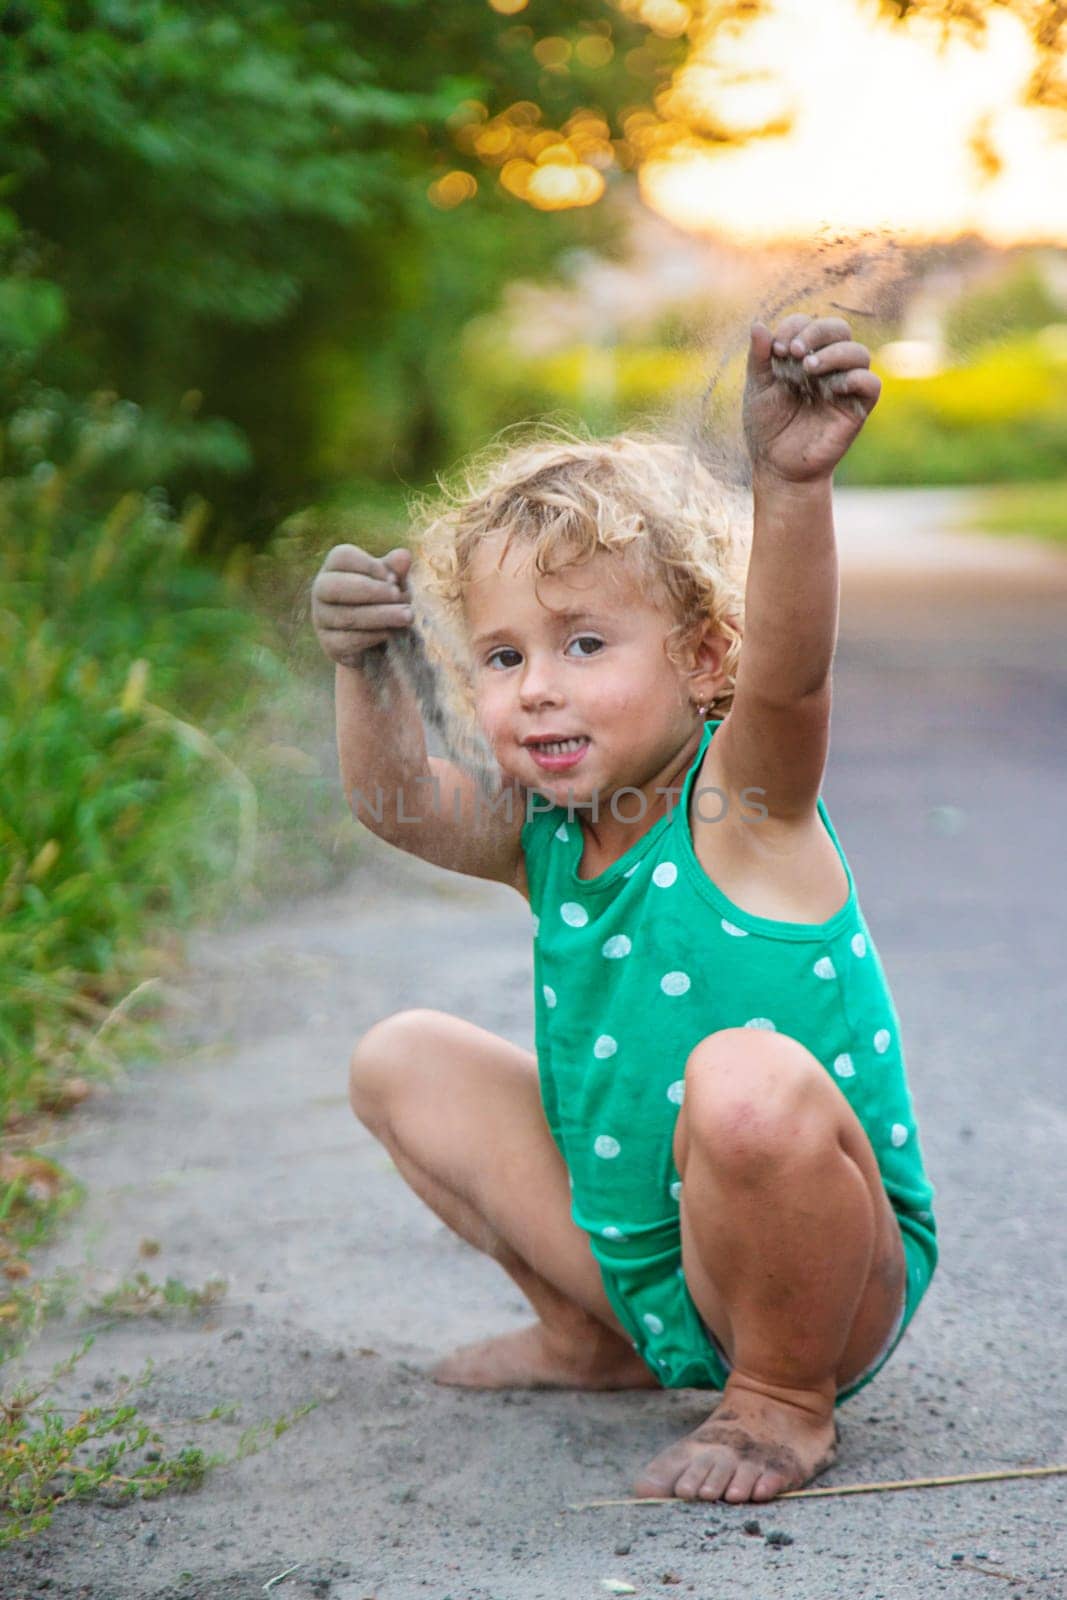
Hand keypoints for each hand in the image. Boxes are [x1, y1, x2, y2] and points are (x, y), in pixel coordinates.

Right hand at [311, 544, 413, 666]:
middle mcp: (321, 590)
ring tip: (407, 616)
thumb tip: (404, 555)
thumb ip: (396, 570)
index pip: (342, 557)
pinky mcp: (329, 644)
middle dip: (371, 591)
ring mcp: (321, 618)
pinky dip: (372, 636)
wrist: (378, 640)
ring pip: (346, 616)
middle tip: (398, 595)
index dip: (369, 565)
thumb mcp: (393, 583)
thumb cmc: (384, 600)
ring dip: (381, 615)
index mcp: (334, 567)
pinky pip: (347, 640)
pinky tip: (390, 633)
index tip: (393, 578)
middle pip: (335, 586)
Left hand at [742, 315, 880, 483]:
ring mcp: (844, 386)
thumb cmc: (767, 427)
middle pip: (839, 329)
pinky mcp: (857, 408)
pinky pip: (871, 383)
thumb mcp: (758, 388)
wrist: (777, 467)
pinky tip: (831, 387)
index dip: (794, 327)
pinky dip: (855, 378)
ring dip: (834, 353)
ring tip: (808, 369)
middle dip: (817, 332)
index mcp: (803, 356)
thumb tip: (758, 325)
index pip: (809, 324)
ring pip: (858, 352)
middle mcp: (828, 366)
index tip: (775, 350)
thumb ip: (760, 358)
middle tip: (793, 351)